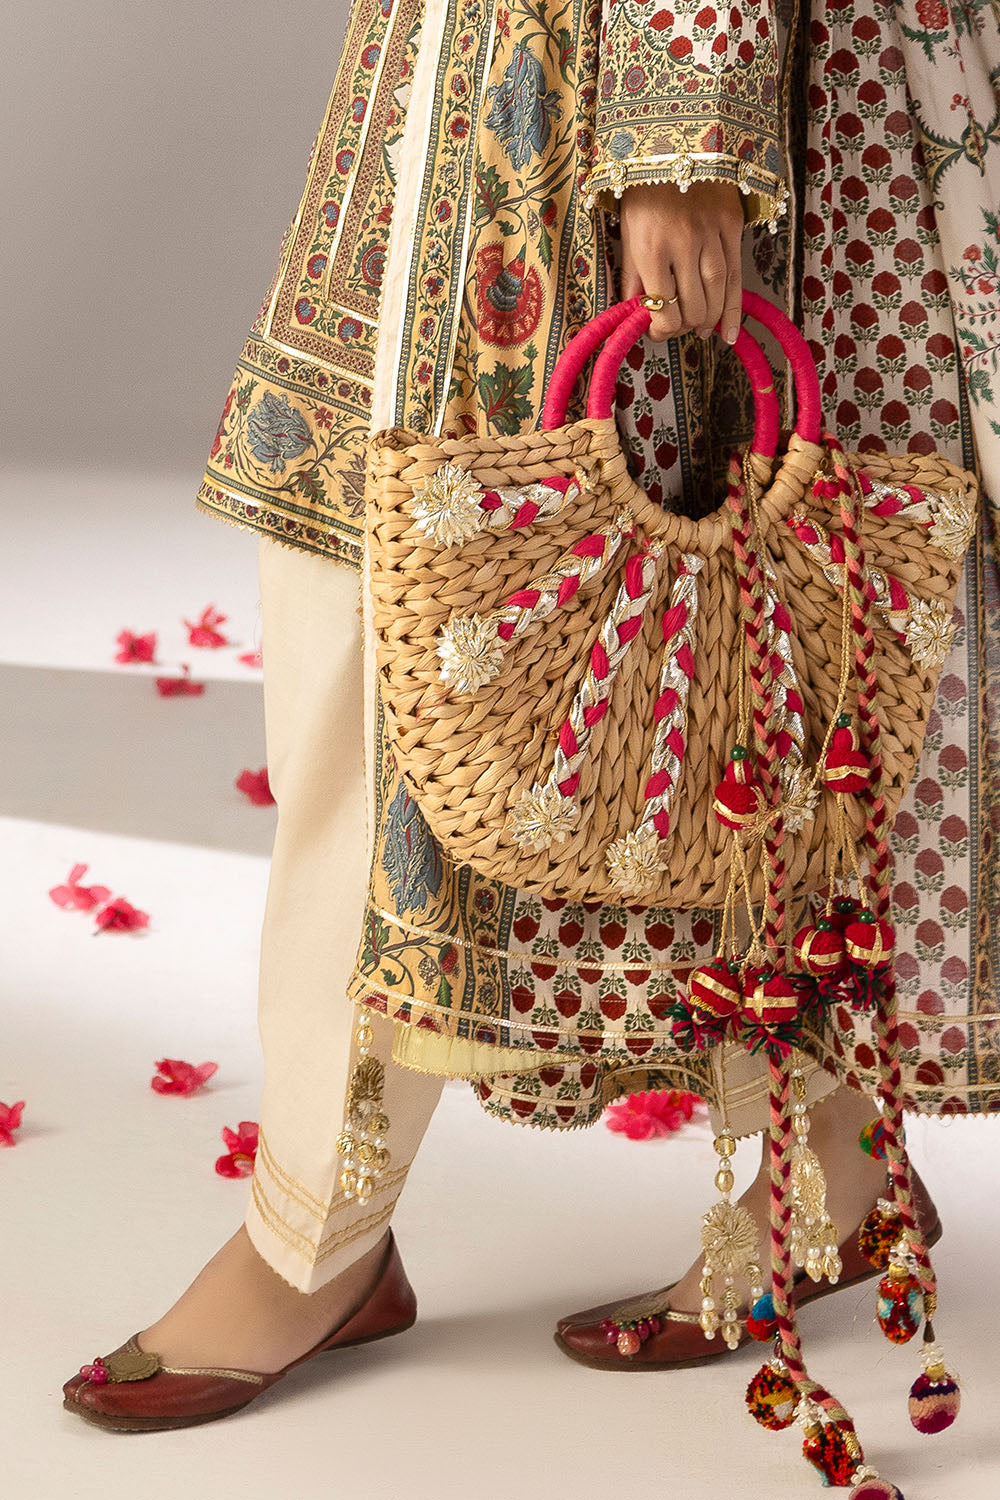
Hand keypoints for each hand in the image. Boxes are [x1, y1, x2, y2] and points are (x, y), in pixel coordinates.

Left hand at [618, 179, 744, 344]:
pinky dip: (733, 308)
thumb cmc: (643, 194)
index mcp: (651, 248)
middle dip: (684, 325)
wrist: (673, 146)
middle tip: (678, 325)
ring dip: (708, 320)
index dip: (660, 330)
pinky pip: (737, 277)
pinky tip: (729, 331)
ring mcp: (711, 234)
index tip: (657, 331)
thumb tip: (639, 316)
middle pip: (692, 307)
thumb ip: (633, 279)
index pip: (663, 309)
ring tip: (702, 330)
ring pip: (716, 294)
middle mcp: (683, 244)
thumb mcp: (627, 236)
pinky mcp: (732, 225)